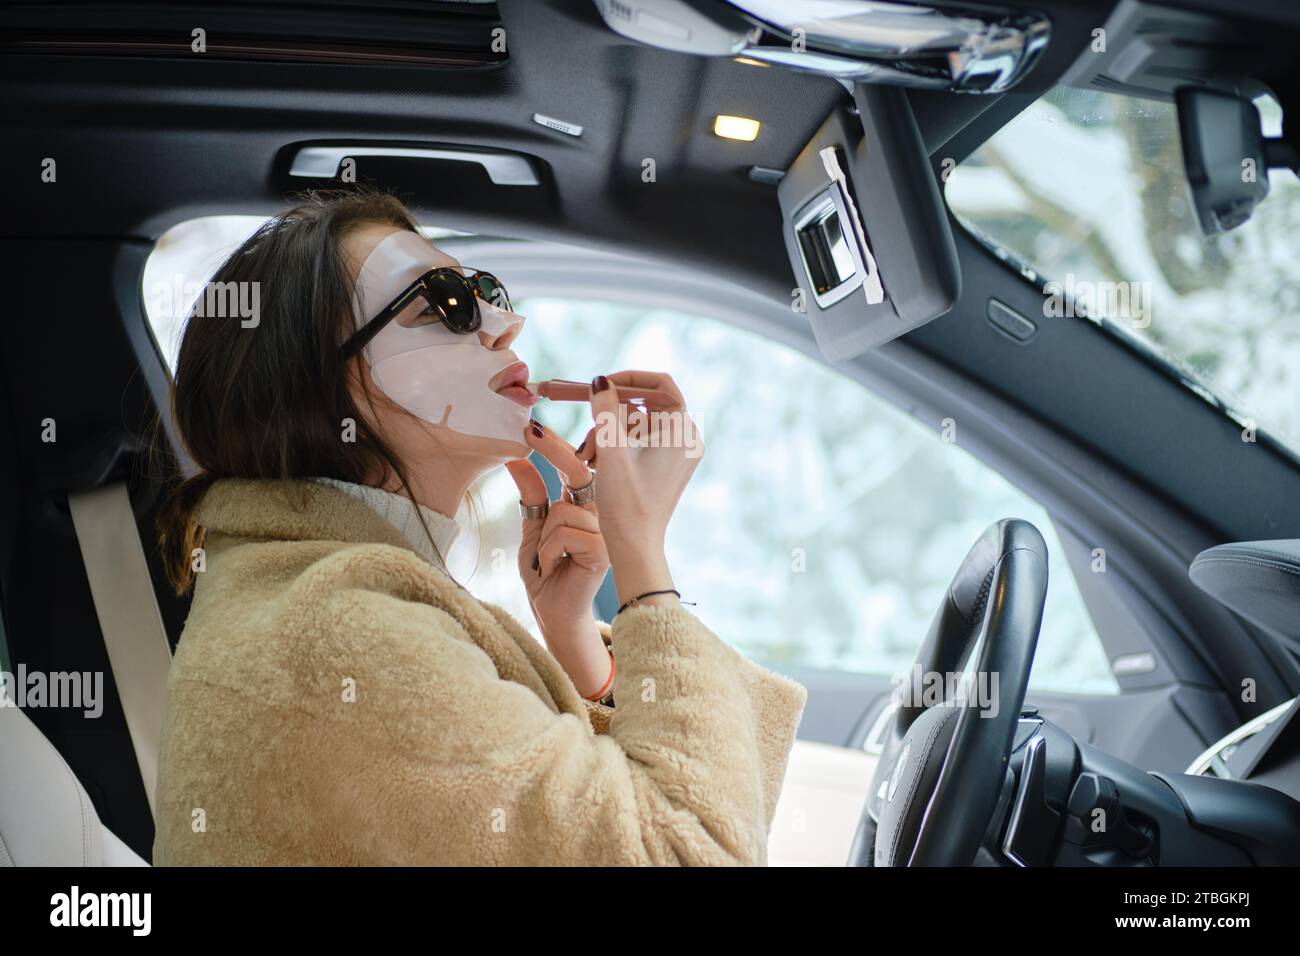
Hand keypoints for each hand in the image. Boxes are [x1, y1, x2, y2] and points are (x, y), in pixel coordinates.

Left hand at [505, 420, 611, 697]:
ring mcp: (604, 532)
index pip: (574, 466)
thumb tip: (518, 458)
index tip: (531, 425)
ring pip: (564, 510)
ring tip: (547, 559)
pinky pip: (567, 533)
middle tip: (529, 430)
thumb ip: (531, 496)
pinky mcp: (603, 551)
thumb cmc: (545, 573)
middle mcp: (600, 514)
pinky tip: (554, 567)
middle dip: (555, 449)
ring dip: (544, 536)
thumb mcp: (532, 529)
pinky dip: (550, 550)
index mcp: (584, 505)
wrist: (553, 614)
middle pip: (578, 472)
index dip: (556, 446)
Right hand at [575, 371, 703, 606]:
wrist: (634, 545)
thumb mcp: (611, 448)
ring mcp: (677, 454)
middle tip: (588, 426)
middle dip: (611, 415)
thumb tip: (600, 381)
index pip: (661, 384)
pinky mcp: (665, 467)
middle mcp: (686, 439)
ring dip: (608, 433)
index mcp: (682, 430)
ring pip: (637, 424)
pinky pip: (639, 442)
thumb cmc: (626, 500)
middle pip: (644, 405)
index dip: (629, 379)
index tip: (602, 385)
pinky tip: (595, 462)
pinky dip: (617, 446)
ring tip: (587, 455)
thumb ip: (605, 408)